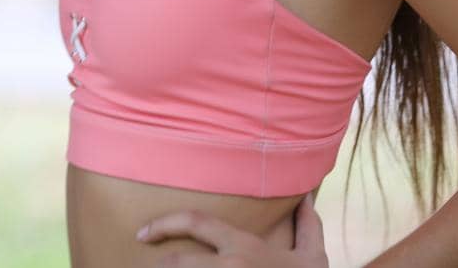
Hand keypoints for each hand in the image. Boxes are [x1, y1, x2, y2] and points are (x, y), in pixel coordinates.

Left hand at [136, 191, 328, 267]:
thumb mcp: (314, 256)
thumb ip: (308, 225)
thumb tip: (307, 196)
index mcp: (244, 248)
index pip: (195, 222)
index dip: (164, 223)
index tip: (143, 232)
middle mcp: (231, 267)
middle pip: (178, 262)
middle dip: (160, 263)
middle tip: (149, 263)